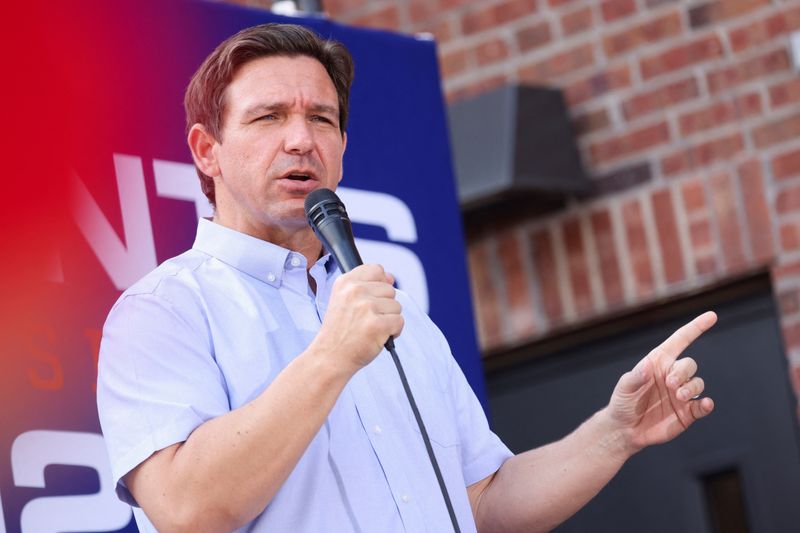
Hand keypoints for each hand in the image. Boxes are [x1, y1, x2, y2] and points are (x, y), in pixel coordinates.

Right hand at [310, 264, 402, 373]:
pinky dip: (393, 332)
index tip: (372, 299)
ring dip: (388, 319)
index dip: (380, 284)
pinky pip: (399, 322)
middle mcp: (355, 291)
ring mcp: (366, 307)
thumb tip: (391, 277)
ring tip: (370, 329)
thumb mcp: (344, 300)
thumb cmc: (339, 331)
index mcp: (345, 282)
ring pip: (396, 306)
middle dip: (384, 306)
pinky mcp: (376, 324)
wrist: (330, 357)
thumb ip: (366, 285)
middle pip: (390, 290)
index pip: (377, 270)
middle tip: (366, 320)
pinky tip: (377, 337)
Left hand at [607, 311, 716, 454]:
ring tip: (678, 396)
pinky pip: (703, 405)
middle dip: (682, 372)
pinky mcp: (688, 412)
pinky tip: (705, 404)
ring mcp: (682, 394)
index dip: (695, 328)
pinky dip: (706, 404)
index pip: (680, 341)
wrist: (625, 429)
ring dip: (691, 387)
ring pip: (698, 383)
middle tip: (670, 384)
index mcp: (658, 362)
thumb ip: (635, 377)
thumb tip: (648, 366)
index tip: (711, 316)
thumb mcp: (624, 387)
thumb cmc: (623, 402)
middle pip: (690, 364)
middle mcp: (673, 375)